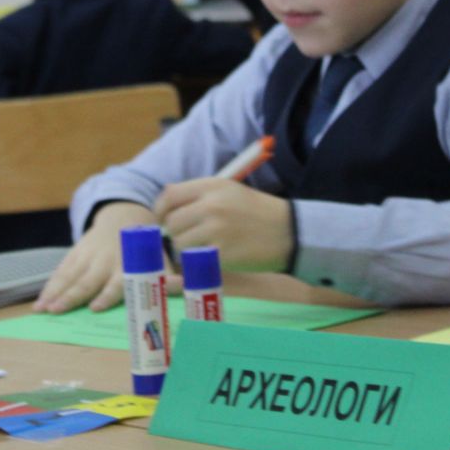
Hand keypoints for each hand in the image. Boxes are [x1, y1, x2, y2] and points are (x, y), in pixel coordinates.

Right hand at [34, 202, 155, 313]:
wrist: (124, 215)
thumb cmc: (144, 247)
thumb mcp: (159, 258)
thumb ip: (167, 275)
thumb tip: (180, 286)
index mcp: (126, 264)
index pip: (116, 282)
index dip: (106, 295)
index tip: (95, 307)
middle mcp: (105, 260)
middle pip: (86, 281)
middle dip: (71, 296)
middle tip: (56, 310)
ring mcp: (87, 255)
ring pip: (69, 275)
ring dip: (54, 292)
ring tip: (41, 309)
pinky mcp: (76, 252)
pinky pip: (61, 269)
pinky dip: (50, 284)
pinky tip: (39, 301)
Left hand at [154, 178, 291, 271]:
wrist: (289, 232)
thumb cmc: (256, 211)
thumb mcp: (229, 190)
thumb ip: (198, 194)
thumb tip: (166, 201)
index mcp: (211, 186)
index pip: (169, 195)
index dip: (161, 210)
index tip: (164, 220)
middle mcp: (211, 205)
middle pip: (172, 222)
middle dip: (175, 233)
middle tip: (188, 238)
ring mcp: (216, 230)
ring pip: (180, 244)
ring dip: (185, 251)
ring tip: (201, 249)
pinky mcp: (223, 254)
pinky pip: (195, 261)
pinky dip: (197, 263)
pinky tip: (210, 259)